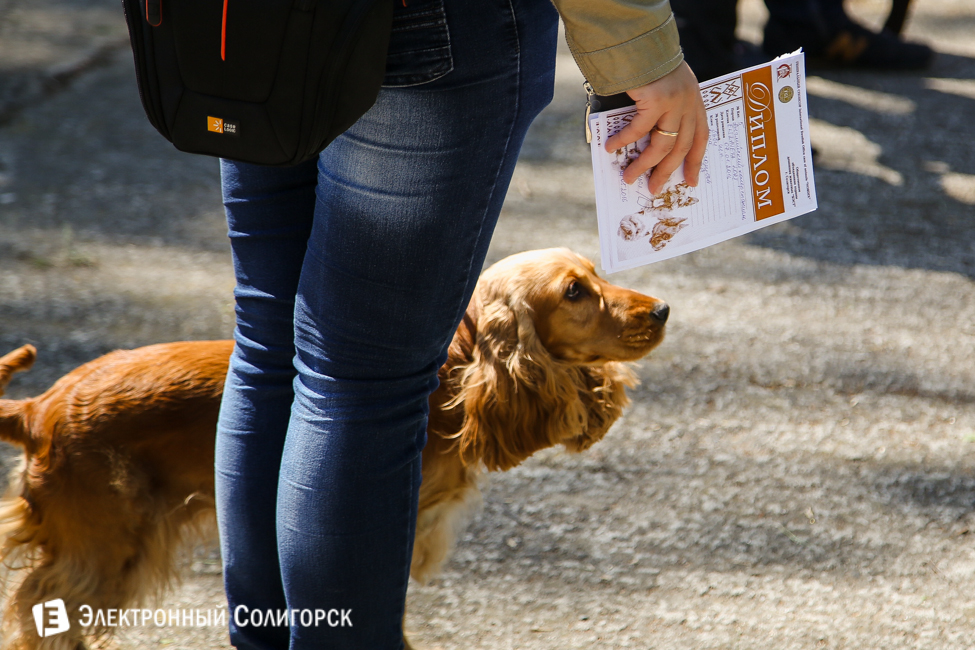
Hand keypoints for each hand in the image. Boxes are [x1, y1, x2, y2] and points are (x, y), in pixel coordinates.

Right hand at [604, 62, 707, 193]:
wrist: (639, 40)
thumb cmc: (646, 64)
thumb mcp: (665, 87)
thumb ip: (662, 110)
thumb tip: (641, 142)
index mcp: (695, 100)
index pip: (700, 137)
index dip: (695, 161)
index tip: (690, 181)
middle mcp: (689, 102)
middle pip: (681, 147)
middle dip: (665, 171)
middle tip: (654, 189)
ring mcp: (675, 101)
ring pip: (662, 144)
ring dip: (644, 164)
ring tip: (629, 176)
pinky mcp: (657, 99)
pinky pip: (639, 129)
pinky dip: (623, 140)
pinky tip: (611, 147)